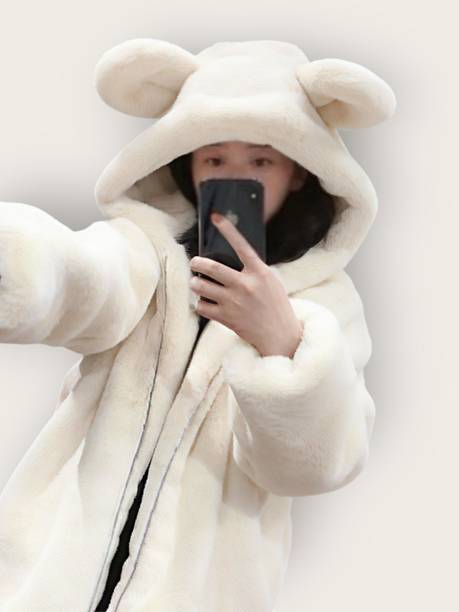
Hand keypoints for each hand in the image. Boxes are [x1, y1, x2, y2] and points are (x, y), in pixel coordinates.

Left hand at [189, 211, 303, 357]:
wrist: (280, 335)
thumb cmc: (275, 305)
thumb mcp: (271, 281)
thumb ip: (254, 269)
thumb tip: (233, 255)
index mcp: (259, 273)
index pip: (242, 246)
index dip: (228, 230)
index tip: (216, 217)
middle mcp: (245, 285)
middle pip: (212, 267)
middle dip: (197, 262)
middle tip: (194, 262)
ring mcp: (234, 302)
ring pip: (201, 286)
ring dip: (195, 283)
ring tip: (197, 283)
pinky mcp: (226, 318)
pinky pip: (201, 306)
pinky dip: (200, 304)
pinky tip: (205, 303)